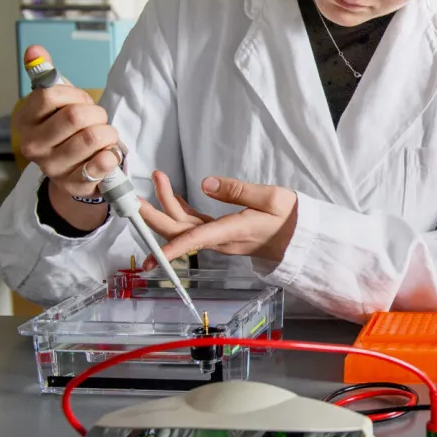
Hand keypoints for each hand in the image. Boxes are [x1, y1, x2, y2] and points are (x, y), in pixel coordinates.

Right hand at [13, 44, 121, 198]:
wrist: (71, 171)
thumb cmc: (64, 131)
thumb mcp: (53, 103)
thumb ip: (45, 76)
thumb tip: (34, 50)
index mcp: (24, 121)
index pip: (50, 95)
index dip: (75, 94)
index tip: (81, 101)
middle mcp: (34, 146)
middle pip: (75, 116)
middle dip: (96, 113)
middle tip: (97, 120)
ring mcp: (53, 167)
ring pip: (92, 137)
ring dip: (108, 133)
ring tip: (105, 137)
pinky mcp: (75, 183)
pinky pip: (101, 163)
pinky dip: (112, 154)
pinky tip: (109, 153)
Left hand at [140, 171, 298, 264]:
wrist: (301, 238)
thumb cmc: (291, 218)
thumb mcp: (272, 198)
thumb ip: (238, 190)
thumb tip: (205, 182)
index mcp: (233, 231)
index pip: (195, 240)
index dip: (171, 248)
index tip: (150, 259)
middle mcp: (221, 239)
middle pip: (179, 232)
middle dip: (154, 215)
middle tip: (135, 195)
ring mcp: (219, 238)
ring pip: (184, 227)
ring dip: (165, 206)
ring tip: (158, 177)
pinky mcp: (221, 233)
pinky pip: (193, 225)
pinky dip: (179, 209)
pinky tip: (173, 195)